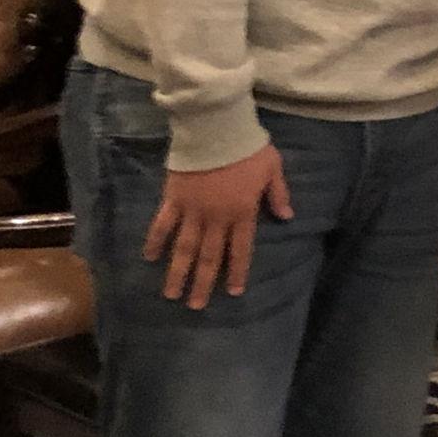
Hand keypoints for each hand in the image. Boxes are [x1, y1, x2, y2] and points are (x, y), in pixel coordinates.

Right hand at [144, 143, 292, 307]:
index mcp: (242, 212)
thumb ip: (278, 194)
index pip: (241, 249)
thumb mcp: (272, 168)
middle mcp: (216, 217)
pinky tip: (149, 258)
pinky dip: (155, 241)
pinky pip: (162, 225)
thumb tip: (288, 216)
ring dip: (178, 272)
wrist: (217, 130)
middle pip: (210, 256)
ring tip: (171, 295)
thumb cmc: (248, 148)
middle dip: (203, 282)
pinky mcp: (173, 200)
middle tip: (196, 306)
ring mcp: (192, 211)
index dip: (237, 271)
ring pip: (184, 248)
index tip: (233, 292)